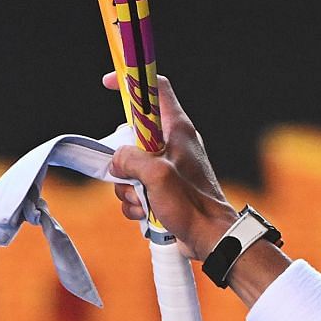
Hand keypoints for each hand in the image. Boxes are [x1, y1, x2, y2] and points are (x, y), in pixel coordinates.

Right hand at [104, 73, 237, 256]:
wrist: (210, 238)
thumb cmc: (192, 203)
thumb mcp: (156, 174)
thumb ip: (130, 159)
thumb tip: (115, 161)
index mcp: (177, 129)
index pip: (155, 90)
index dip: (132, 82)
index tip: (109, 84)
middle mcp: (172, 144)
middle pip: (131, 134)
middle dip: (121, 158)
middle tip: (130, 174)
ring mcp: (166, 168)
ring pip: (128, 167)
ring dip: (127, 187)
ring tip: (145, 201)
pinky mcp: (161, 190)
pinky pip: (133, 189)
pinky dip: (134, 203)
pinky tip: (146, 213)